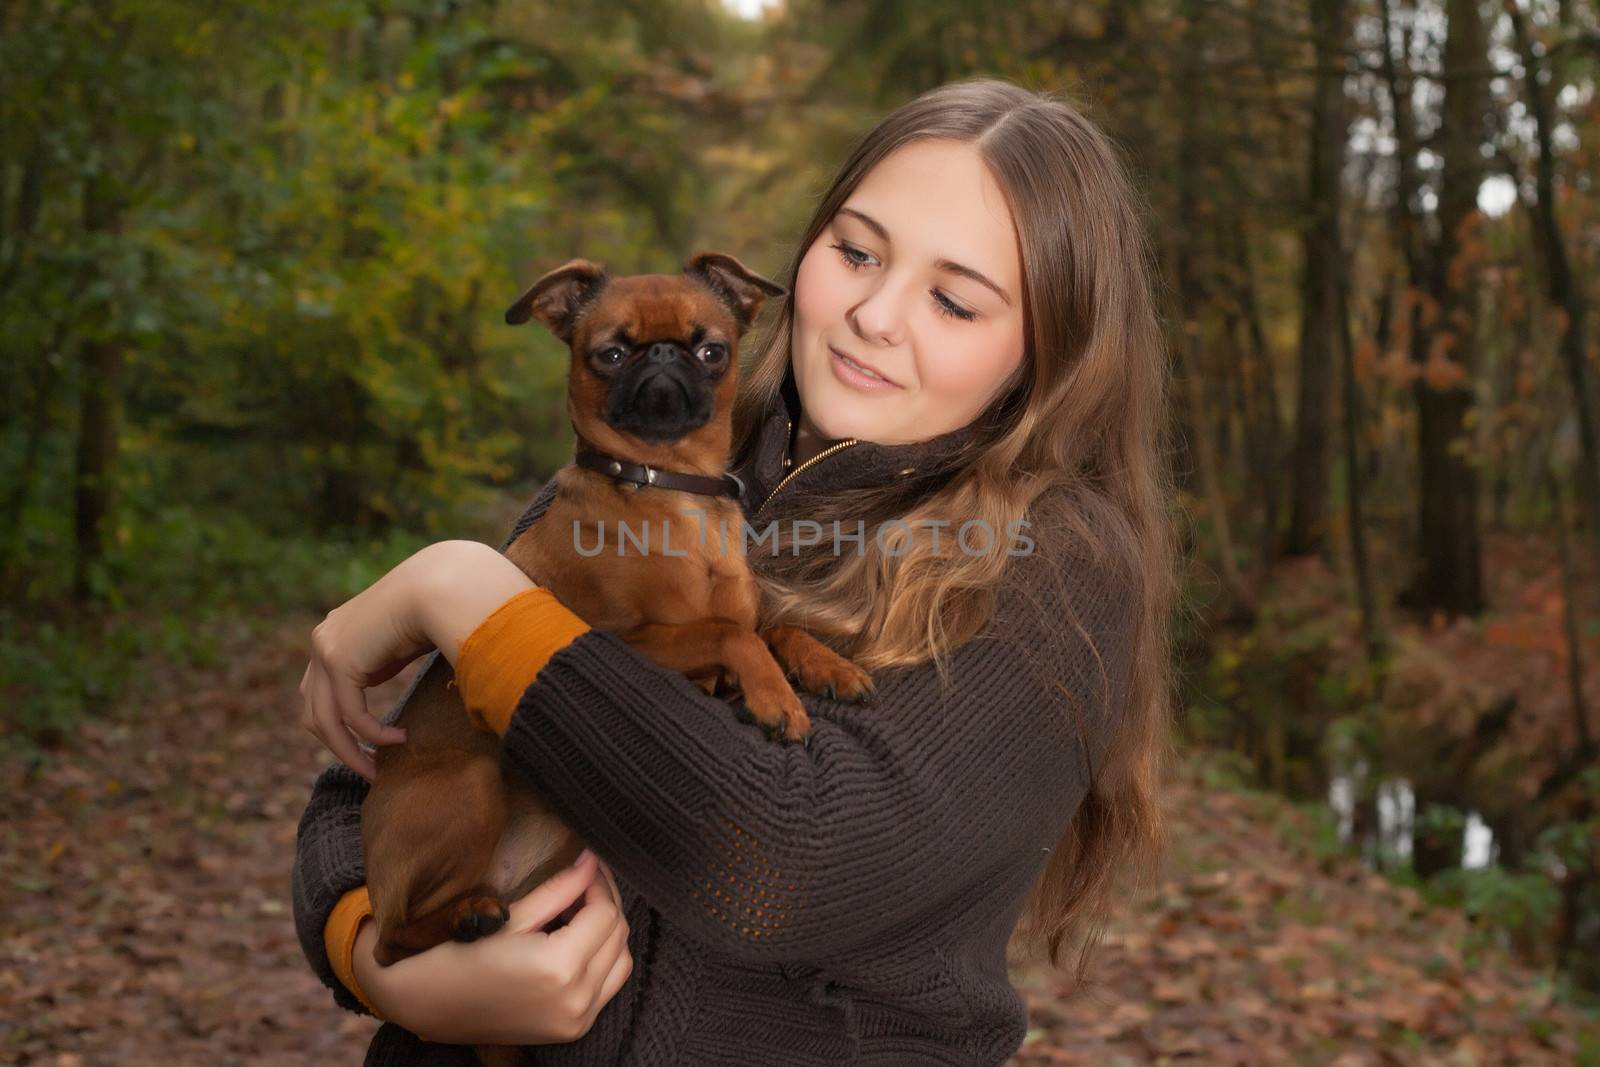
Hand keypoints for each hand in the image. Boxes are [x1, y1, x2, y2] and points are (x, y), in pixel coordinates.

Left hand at [299, 540, 534, 779]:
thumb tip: (389, 692)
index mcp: (337, 635)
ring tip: (378, 768)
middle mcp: (323, 640)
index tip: (371, 750)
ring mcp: (325, 648)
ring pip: (324, 720)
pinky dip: (373, 734)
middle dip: (341, 746)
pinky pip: (350, 714)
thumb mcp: (399, 645)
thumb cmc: (436, 609)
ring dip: (351, 751)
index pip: (322, 694)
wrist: (442, 584)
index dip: (342, 727)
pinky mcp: (338, 659)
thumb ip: (383, 665)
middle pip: (315, 712)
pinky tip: (400, 738)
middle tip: (371, 769)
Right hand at [352, 849, 633, 1045]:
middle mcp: (576, 998)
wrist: (429, 1005)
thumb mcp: (512, 916)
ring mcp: (577, 1019)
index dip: (599, 883)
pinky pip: (608, 987)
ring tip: (580, 911)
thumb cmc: (460, 954)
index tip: (588, 863)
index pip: (604, 913)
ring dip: (609, 932)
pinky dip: (604, 961)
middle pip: (617, 935)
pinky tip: (578, 943)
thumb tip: (590, 860)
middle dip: (606, 902)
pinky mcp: (573, 1030)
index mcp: (559, 967)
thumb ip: (560, 889)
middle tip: (585, 880)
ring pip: (621, 962)